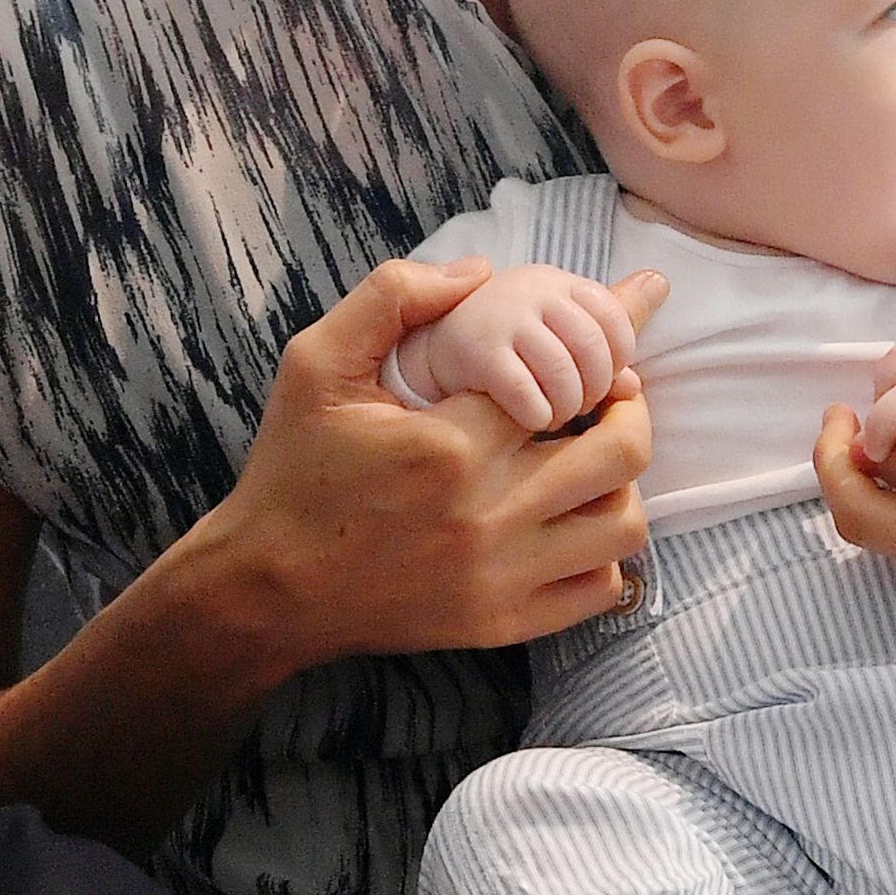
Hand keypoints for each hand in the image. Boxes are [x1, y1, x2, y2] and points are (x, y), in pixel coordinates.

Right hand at [194, 259, 665, 672]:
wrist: (268, 586)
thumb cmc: (294, 469)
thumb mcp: (316, 362)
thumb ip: (392, 297)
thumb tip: (480, 271)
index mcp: (450, 444)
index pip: (569, 379)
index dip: (597, 354)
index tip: (604, 345)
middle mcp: (488, 514)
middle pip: (621, 451)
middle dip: (627, 408)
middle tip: (606, 396)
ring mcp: (501, 577)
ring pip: (624, 525)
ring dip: (620, 482)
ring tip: (588, 459)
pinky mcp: (502, 623)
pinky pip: (600, 588)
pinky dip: (605, 552)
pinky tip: (570, 523)